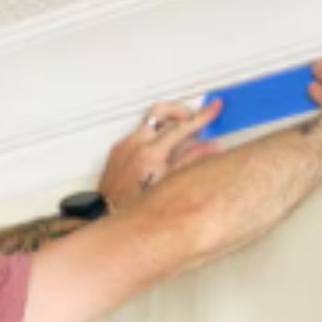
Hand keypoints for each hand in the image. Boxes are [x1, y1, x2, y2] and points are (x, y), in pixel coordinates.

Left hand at [98, 99, 222, 209]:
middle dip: (182, 110)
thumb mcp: (170, 184)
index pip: (182, 126)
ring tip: (180, 135)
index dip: (202, 116)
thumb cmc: (137, 206)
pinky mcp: (118, 148)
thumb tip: (210, 147)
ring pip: (150, 119)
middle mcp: (135, 143)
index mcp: (150, 153)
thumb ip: (192, 160)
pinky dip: (154, 134)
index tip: (213, 107)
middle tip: (195, 118)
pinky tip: (161, 148)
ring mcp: (124, 144)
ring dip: (167, 122)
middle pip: (162, 111)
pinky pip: (139, 132)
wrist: (108, 214)